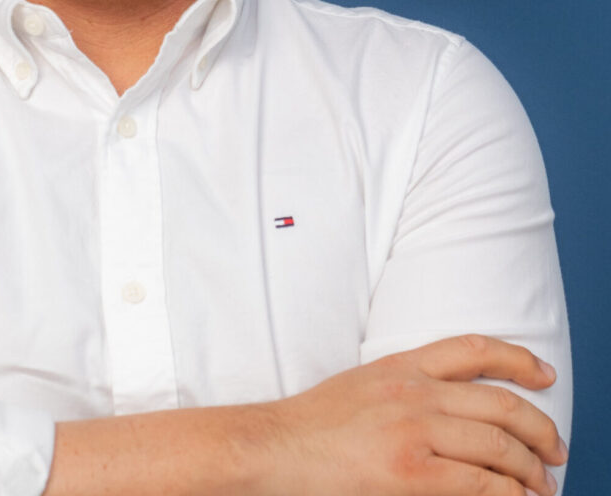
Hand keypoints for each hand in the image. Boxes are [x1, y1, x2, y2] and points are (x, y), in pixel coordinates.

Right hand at [263, 334, 566, 495]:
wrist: (276, 447)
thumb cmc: (315, 425)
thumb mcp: (365, 385)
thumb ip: (409, 387)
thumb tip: (458, 410)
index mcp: (401, 365)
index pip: (473, 349)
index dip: (519, 358)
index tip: (546, 374)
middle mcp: (413, 392)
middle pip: (501, 404)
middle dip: (541, 431)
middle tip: (556, 453)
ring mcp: (413, 432)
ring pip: (500, 447)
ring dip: (533, 473)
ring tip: (543, 488)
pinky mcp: (411, 474)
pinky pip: (482, 486)